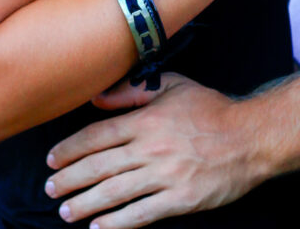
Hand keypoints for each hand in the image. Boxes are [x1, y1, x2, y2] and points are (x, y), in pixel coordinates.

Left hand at [45, 73, 255, 227]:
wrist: (249, 137)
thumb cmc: (210, 109)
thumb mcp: (174, 86)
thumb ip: (133, 92)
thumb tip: (97, 98)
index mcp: (147, 120)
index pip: (98, 135)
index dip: (71, 149)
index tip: (52, 160)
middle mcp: (151, 148)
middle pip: (99, 167)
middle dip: (70, 179)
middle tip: (50, 189)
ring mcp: (164, 176)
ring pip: (114, 192)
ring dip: (85, 204)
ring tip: (64, 211)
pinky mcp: (179, 199)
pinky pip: (141, 214)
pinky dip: (117, 223)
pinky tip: (98, 228)